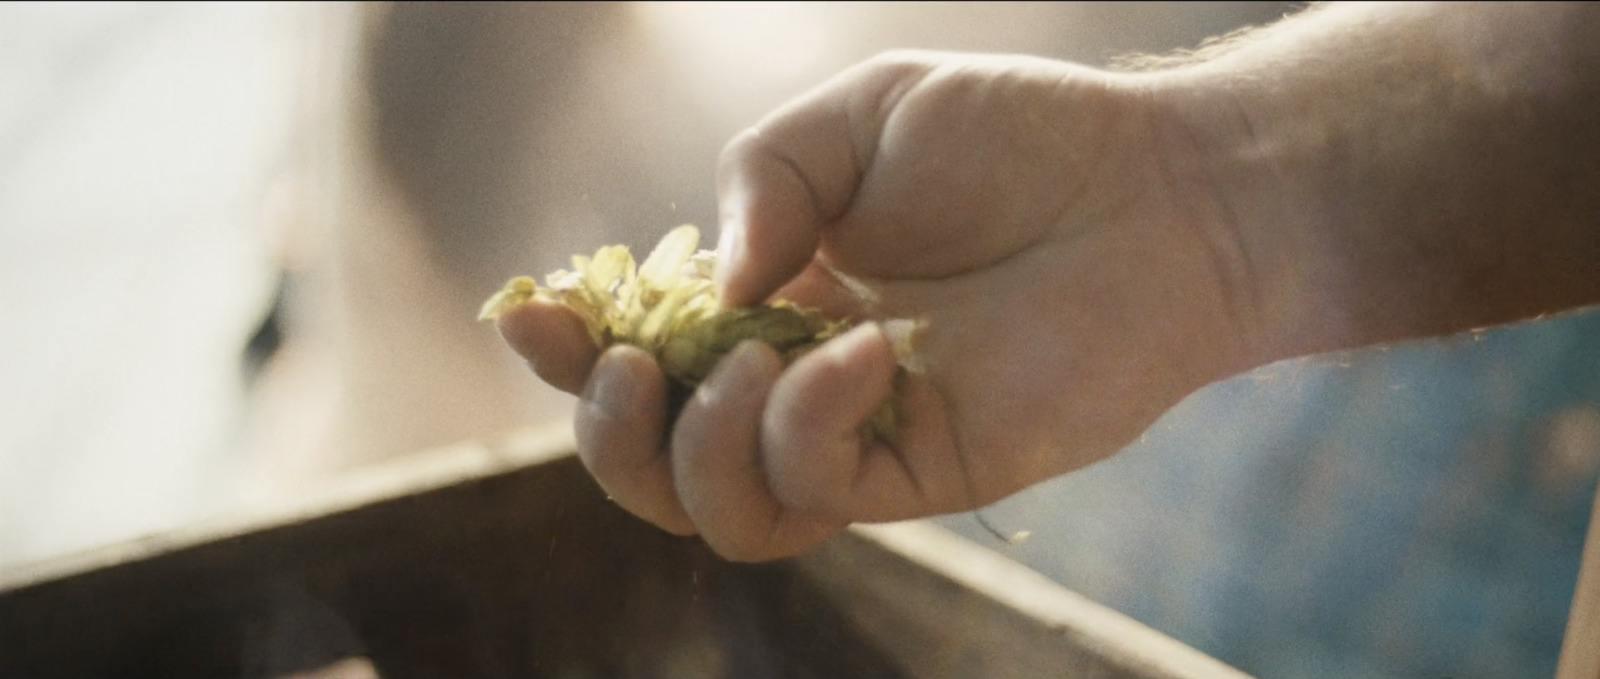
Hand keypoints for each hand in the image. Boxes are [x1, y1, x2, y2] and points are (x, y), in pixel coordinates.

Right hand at [498, 50, 1253, 559]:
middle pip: (654, 462)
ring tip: (760, 360)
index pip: (638, 350)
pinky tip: (864, 348)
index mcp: (765, 295)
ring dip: (698, 446)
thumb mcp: (858, 116)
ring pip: (719, 509)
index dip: (568, 348)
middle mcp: (794, 377)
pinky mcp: (921, 473)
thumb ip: (761, 180)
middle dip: (607, 429)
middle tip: (630, 365)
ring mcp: (856, 433)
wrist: (1157, 190)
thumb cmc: (1015, 139)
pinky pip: (819, 489)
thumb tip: (713, 292)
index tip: (528, 315)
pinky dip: (808, 426)